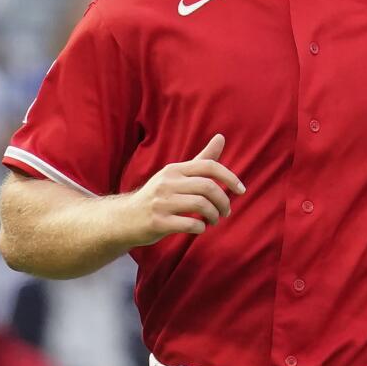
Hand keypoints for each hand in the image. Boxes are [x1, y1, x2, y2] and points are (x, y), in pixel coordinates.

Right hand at [117, 134, 243, 246]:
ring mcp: (161, 203)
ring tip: (213, 221)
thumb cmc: (157, 196)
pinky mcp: (158, 222)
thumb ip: (201, 159)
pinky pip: (189, 224)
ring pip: (201, 205)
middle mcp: (167, 183)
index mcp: (174, 170)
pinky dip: (200, 227)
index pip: (208, 166)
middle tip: (226, 212)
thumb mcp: (176, 175)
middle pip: (207, 187)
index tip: (241, 190)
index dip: (230, 177)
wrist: (125, 219)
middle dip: (223, 201)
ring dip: (214, 216)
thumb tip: (221, 137)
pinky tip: (200, 228)